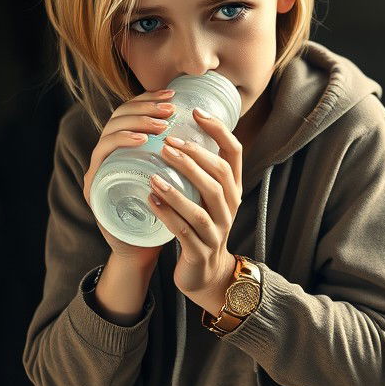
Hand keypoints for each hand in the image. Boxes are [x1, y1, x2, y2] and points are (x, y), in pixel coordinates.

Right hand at [82, 88, 177, 269]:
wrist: (146, 246)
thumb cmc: (166, 208)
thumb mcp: (180, 176)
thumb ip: (187, 154)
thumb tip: (214, 125)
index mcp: (128, 147)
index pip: (133, 111)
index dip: (150, 99)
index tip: (175, 94)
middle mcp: (110, 153)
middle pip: (120, 116)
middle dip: (146, 107)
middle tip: (170, 109)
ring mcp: (99, 167)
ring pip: (110, 131)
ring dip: (136, 123)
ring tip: (160, 125)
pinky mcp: (93, 185)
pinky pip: (101, 156)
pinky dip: (120, 143)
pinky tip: (140, 140)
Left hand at [146, 107, 243, 312]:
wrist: (206, 274)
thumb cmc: (201, 227)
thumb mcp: (207, 197)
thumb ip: (199, 171)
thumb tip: (176, 130)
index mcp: (233, 189)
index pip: (234, 152)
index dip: (218, 130)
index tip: (196, 111)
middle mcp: (230, 207)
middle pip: (219, 175)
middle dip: (193, 156)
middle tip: (167, 142)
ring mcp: (217, 229)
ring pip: (202, 203)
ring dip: (178, 185)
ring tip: (155, 171)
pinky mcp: (200, 250)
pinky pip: (185, 229)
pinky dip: (167, 213)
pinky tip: (150, 200)